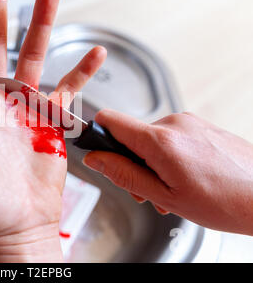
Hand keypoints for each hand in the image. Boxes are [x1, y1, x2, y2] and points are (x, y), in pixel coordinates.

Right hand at [83, 109, 252, 235]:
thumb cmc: (225, 201)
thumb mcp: (164, 196)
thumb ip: (124, 174)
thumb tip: (95, 159)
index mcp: (160, 140)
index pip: (109, 119)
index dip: (97, 135)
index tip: (97, 152)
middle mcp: (174, 123)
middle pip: (131, 134)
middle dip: (131, 162)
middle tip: (146, 190)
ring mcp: (190, 122)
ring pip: (152, 139)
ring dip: (152, 163)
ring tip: (172, 189)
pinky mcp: (201, 126)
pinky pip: (171, 137)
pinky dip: (169, 157)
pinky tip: (185, 178)